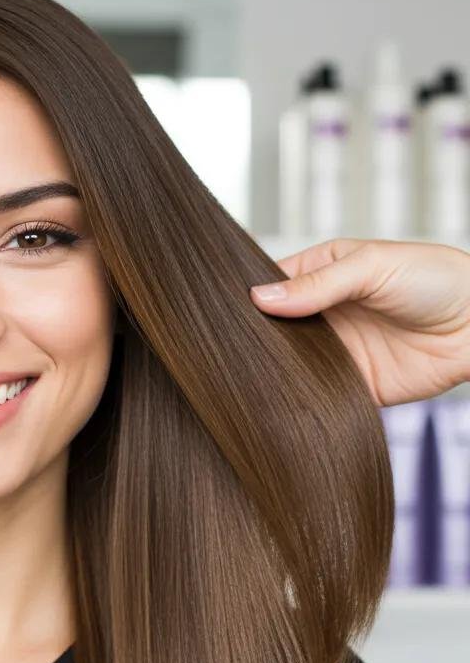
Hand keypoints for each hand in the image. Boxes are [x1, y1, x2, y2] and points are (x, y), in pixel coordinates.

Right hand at [249, 238, 469, 406]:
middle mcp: (321, 314)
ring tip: (244, 372)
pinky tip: (278, 394)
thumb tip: (260, 298)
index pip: (271, 286)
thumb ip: (318, 285)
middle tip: (229, 347)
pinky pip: (312, 393)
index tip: (225, 312)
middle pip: (272, 328)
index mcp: (321, 274)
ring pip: (286, 362)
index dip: (250, 298)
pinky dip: (296, 396)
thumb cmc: (437, 279)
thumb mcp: (373, 266)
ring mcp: (332, 350)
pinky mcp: (347, 385)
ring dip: (271, 368)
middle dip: (255, 337)